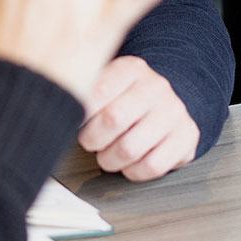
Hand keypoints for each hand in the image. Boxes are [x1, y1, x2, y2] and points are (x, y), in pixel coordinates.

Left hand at [78, 54, 198, 179]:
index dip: (80, 113)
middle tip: (89, 141)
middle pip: (113, 120)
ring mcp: (174, 112)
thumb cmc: (125, 99)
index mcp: (131, 69)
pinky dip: (133, 172)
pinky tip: (129, 164)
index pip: (98, 90)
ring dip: (110, 159)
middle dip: (92, 139)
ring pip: (130, 148)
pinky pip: (152, 166)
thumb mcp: (105, 84)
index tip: (74, 121)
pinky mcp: (186, 138)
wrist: (166, 105)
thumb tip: (54, 108)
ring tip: (107, 155)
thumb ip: (83, 91)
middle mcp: (156, 87)